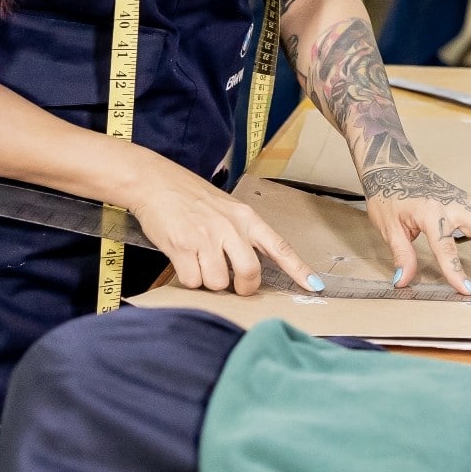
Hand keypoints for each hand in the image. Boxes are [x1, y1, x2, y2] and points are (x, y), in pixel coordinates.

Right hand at [120, 154, 317, 294]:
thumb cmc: (193, 198)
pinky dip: (189, 279)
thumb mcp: (228, 209)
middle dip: (244, 288)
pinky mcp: (182, 247)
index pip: (279, 247)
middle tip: (236, 287)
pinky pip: (193, 281)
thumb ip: (242, 234)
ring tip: (201, 264)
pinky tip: (184, 262)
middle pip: (250, 273)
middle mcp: (230, 228)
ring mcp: (206, 237)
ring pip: (218, 282)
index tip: (314, 286)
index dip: (298, 269)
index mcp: (247, 218)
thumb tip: (251, 269)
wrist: (156, 183)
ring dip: (210, 283)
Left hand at [362, 161, 470, 294]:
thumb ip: (401, 254)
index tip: (468, 290)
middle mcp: (453, 204)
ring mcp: (464, 200)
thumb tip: (403, 281)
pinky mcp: (469, 200)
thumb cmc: (389, 194)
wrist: (393, 166)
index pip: (446, 246)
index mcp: (430, 212)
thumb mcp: (389, 227)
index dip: (457, 271)